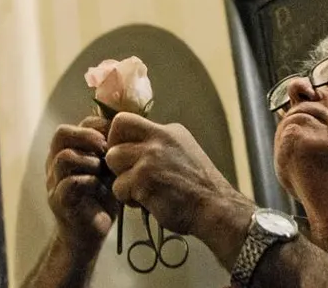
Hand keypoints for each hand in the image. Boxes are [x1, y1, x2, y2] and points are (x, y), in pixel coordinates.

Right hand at [46, 115, 118, 252]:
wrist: (90, 233)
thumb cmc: (102, 197)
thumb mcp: (108, 168)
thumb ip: (111, 149)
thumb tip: (129, 125)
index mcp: (65, 151)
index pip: (74, 125)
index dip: (95, 126)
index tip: (115, 136)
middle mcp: (54, 163)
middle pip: (62, 134)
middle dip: (88, 136)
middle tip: (107, 148)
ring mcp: (54, 182)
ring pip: (65, 157)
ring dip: (90, 161)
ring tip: (104, 172)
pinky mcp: (59, 201)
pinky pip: (70, 183)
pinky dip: (90, 181)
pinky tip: (101, 188)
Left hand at [104, 112, 253, 261]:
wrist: (215, 207)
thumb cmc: (199, 188)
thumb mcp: (183, 153)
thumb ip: (159, 147)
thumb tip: (133, 149)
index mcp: (169, 131)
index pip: (127, 120)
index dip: (118, 137)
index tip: (124, 154)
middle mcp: (159, 138)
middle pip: (116, 133)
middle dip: (116, 155)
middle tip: (127, 173)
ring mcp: (151, 157)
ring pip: (113, 160)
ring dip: (122, 179)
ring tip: (140, 191)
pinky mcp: (144, 179)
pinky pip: (119, 187)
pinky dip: (129, 199)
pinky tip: (147, 202)